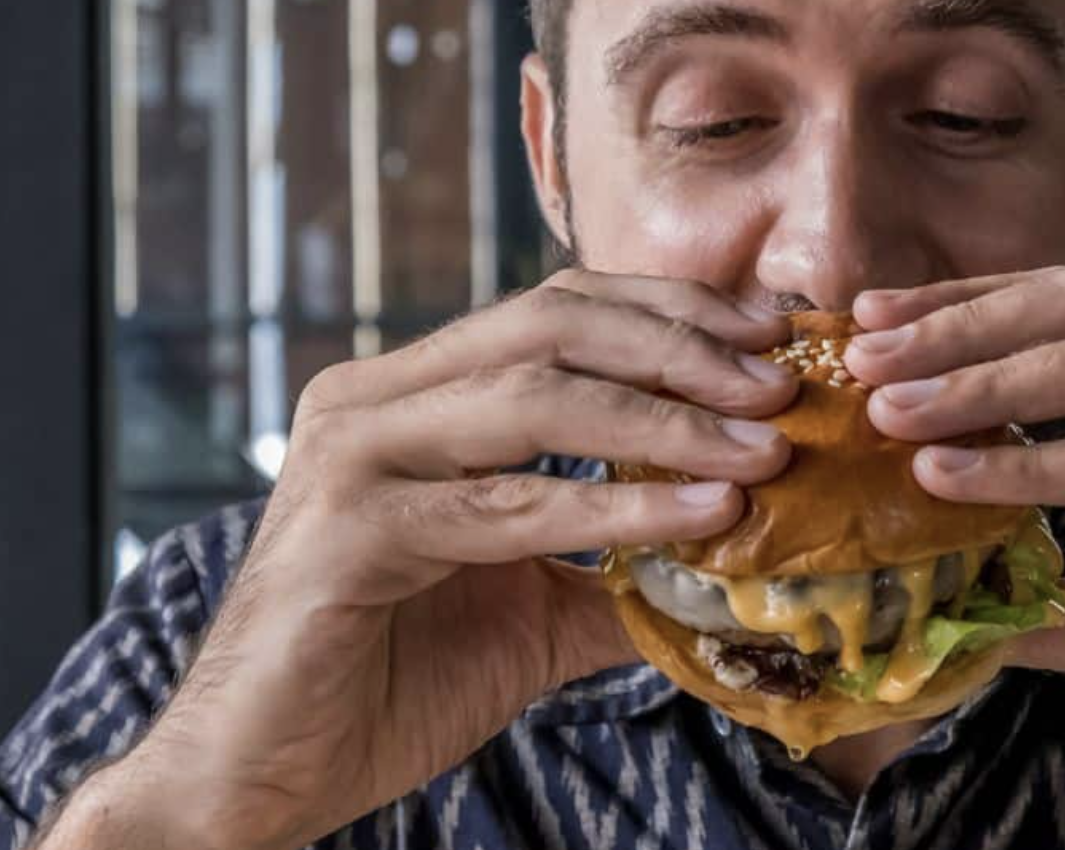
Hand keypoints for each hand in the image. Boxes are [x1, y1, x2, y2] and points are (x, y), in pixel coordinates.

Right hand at [90, 270, 797, 849]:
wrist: (269, 772)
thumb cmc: (396, 677)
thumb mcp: (537, 607)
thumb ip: (626, 565)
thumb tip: (747, 551)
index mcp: (414, 392)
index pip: (560, 309)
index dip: (673, 310)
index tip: (772, 334)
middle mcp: (375, 399)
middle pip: (553, 327)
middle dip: (682, 349)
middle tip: (780, 388)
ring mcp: (355, 456)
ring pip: (534, 398)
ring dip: (666, 420)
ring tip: (762, 450)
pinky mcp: (349, 531)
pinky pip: (508, 504)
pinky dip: (616, 504)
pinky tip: (702, 512)